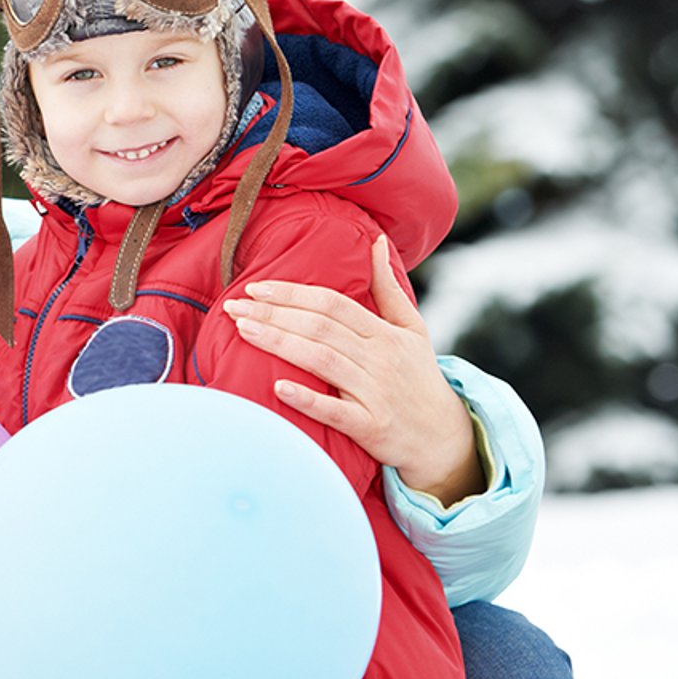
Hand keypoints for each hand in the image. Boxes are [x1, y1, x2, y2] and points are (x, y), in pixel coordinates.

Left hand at [222, 235, 485, 504]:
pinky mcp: (371, 426)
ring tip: (243, 330)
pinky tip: (278, 387)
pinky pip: (335, 411)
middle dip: (274, 314)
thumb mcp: (412, 328)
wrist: (444, 437)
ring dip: (279, 344)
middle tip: (233, 306)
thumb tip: (377, 241)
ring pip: (321, 361)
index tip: (256, 287)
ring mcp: (376, 393)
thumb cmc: (418, 377)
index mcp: (384, 333)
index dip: (293, 293)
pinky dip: (307, 398)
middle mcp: (380, 358)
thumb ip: (388, 287)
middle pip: (320, 328)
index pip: (332, 304)